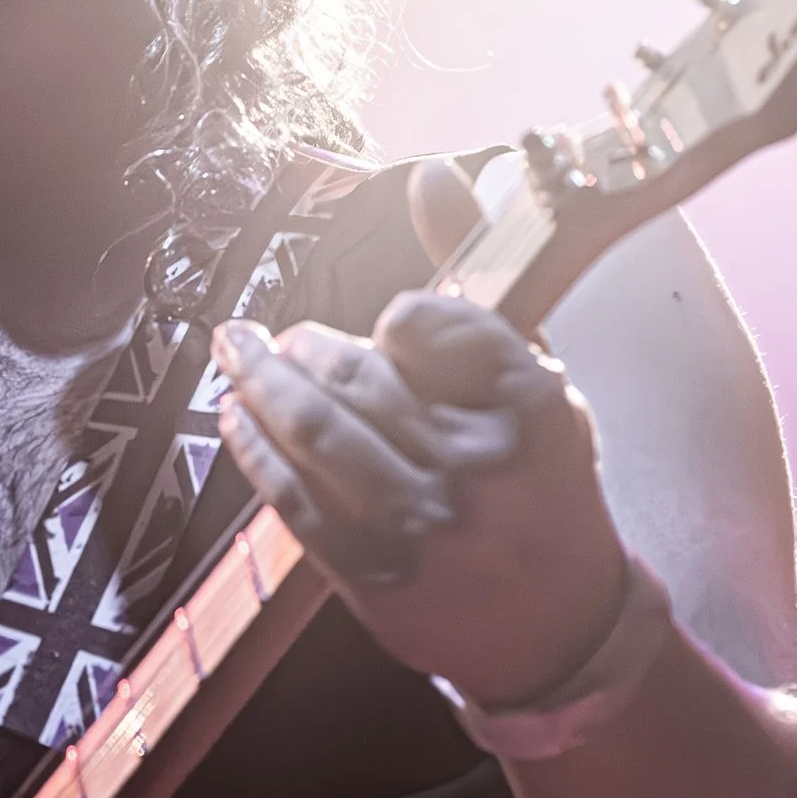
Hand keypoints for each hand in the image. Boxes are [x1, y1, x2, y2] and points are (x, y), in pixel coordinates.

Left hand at [213, 167, 632, 708]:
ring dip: (259, 382)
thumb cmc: (543, 485)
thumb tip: (442, 171)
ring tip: (238, 352)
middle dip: (301, 346)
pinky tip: (237, 416)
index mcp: (531, 405)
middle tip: (281, 336)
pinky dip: (254, 448)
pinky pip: (293, 497)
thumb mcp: (538, 375)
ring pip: (316, 431)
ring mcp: (425, 526)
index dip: (393, 321)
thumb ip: (484, 274)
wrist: (559, 626)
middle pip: (356, 375)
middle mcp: (479, 466)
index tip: (387, 329)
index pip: (424, 323)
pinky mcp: (377, 576)